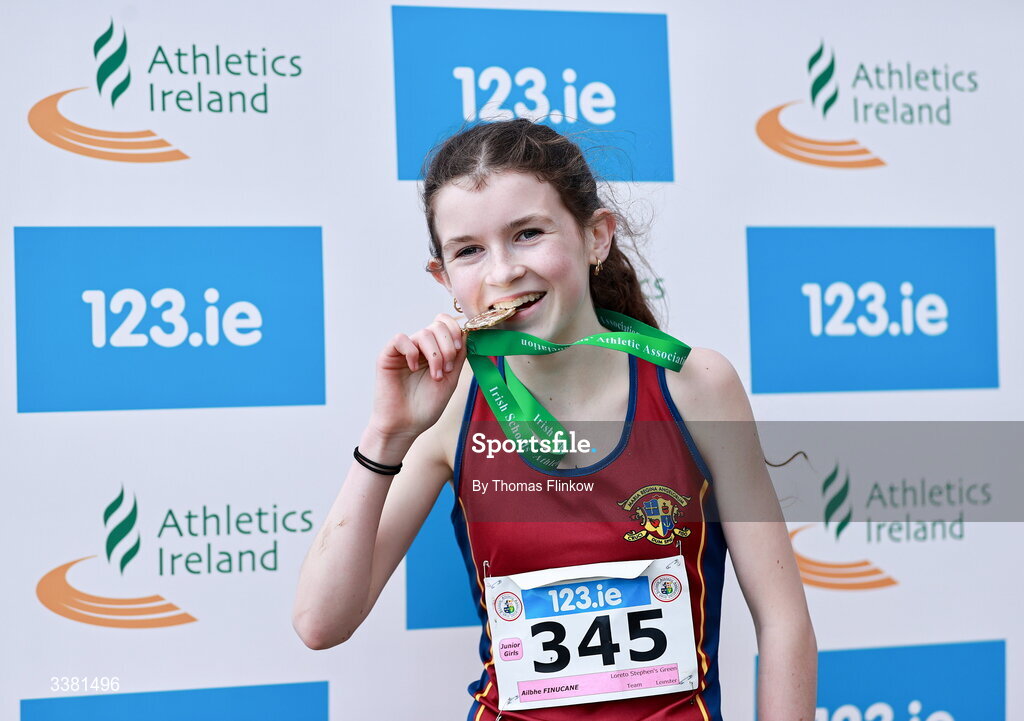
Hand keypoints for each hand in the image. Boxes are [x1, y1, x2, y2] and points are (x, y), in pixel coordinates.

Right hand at [370, 313, 467, 439]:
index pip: (445, 324)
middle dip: (448, 346)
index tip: (459, 349)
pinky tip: (413, 368)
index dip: (455, 330)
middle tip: (448, 369)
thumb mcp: (451, 379)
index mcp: (435, 351)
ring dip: (435, 355)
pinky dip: (412, 351)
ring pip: (424, 333)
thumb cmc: (426, 406)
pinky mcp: (387, 356)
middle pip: (437, 325)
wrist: (405, 426)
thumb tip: (467, 332)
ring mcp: (404, 351)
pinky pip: (400, 339)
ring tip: (436, 376)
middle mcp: (420, 347)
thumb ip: (459, 356)